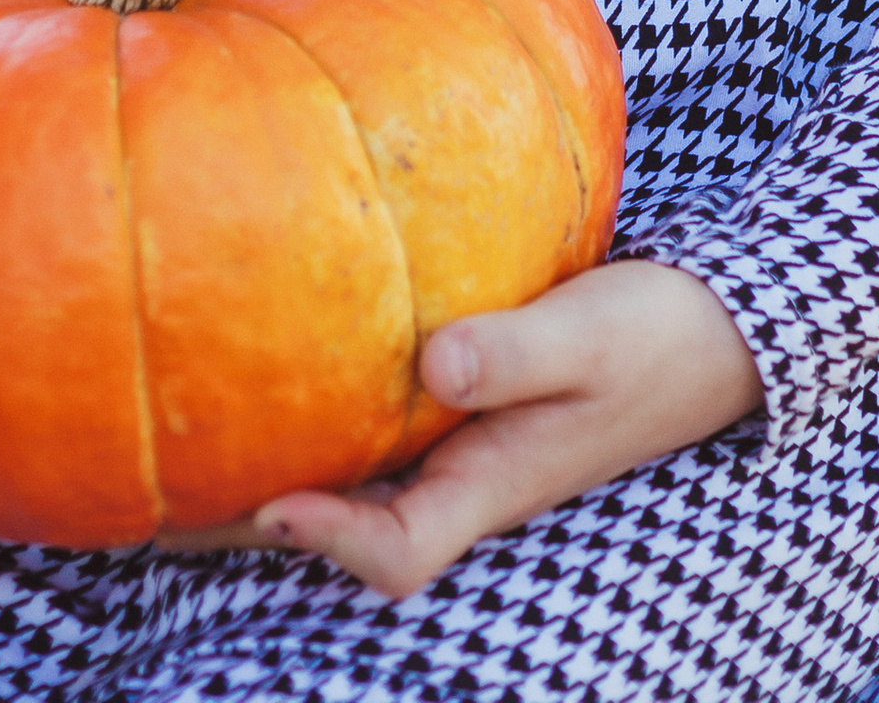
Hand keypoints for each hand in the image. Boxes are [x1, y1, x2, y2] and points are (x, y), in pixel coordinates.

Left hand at [189, 260, 759, 596]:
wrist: (722, 327)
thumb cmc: (658, 333)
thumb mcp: (590, 337)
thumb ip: (514, 352)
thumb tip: (434, 364)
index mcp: (495, 484)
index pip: (398, 551)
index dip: (330, 540)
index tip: (267, 502)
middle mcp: (466, 482)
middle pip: (346, 533)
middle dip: (252, 522)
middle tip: (155, 494)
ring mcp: (462, 452)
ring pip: (351, 486)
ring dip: (269, 476)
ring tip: (175, 446)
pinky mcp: (462, 411)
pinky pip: (372, 434)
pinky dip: (313, 418)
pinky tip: (267, 370)